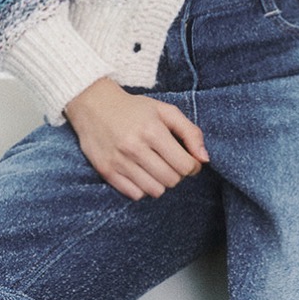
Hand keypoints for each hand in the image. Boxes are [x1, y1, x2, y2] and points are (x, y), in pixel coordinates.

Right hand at [64, 77, 209, 200]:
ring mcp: (119, 161)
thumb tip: (204, 159)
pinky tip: (140, 171)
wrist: (94, 105)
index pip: (185, 165)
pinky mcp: (107, 172)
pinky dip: (142, 187)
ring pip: (155, 191)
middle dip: (177, 174)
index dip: (193, 166)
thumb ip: (190, 132)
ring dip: (160, 182)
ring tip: (156, 167)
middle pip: (171, 180)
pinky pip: (135, 195)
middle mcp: (135, 147)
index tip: (189, 161)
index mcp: (152, 130)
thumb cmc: (134, 108)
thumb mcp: (164, 111)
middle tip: (171, 162)